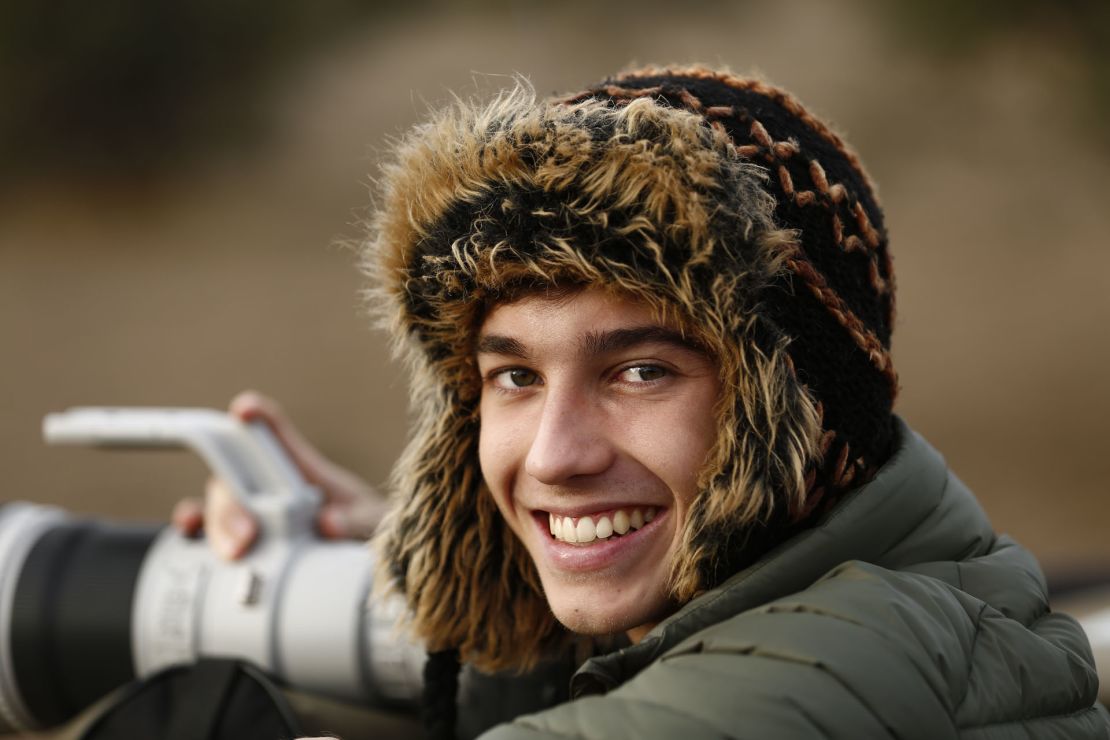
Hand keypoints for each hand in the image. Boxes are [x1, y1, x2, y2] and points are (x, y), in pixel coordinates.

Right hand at [172, 391, 387, 559]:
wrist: (366, 560)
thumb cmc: (365, 530)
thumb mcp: (369, 523)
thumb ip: (354, 521)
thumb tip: (328, 524)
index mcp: (303, 471)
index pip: (277, 435)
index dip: (259, 417)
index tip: (244, 410)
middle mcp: (269, 487)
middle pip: (236, 477)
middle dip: (234, 502)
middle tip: (247, 536)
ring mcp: (250, 515)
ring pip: (218, 505)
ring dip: (219, 523)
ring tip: (235, 550)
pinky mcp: (239, 544)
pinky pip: (204, 534)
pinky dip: (193, 535)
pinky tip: (191, 536)